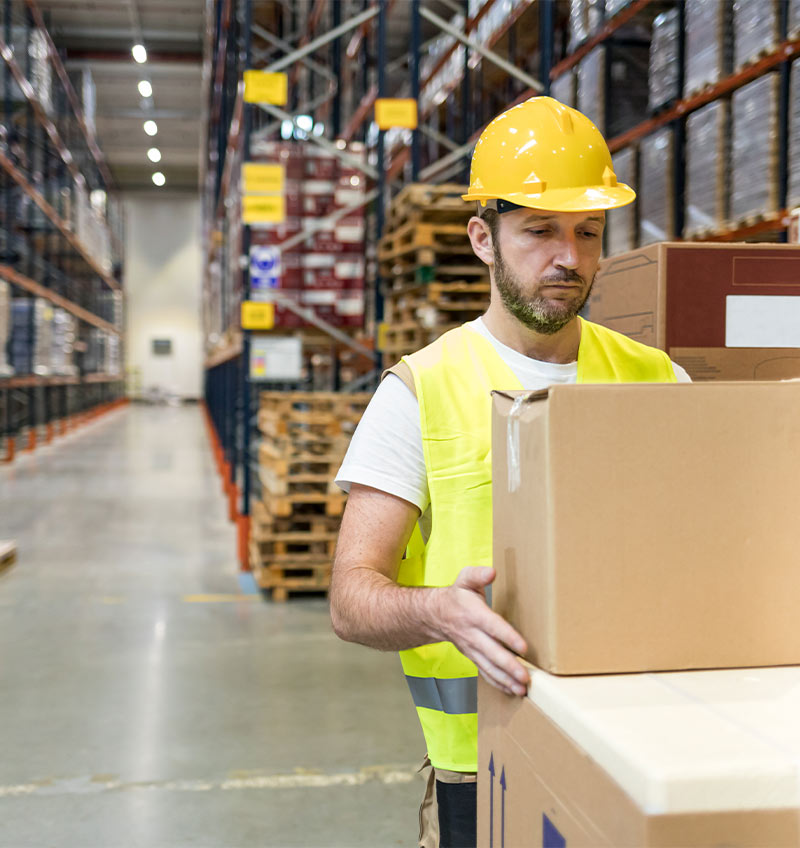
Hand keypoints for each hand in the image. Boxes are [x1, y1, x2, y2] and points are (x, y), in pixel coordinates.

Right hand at [436, 566, 529, 696]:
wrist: (435, 615)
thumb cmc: (457, 596)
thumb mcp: (465, 579)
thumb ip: (478, 575)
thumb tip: (492, 572)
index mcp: (474, 614)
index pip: (492, 627)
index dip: (508, 637)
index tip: (523, 647)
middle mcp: (472, 634)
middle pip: (492, 653)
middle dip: (509, 667)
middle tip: (526, 678)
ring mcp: (472, 649)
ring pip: (489, 667)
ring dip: (505, 680)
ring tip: (522, 689)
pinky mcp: (473, 657)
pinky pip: (485, 673)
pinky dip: (498, 683)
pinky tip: (511, 690)